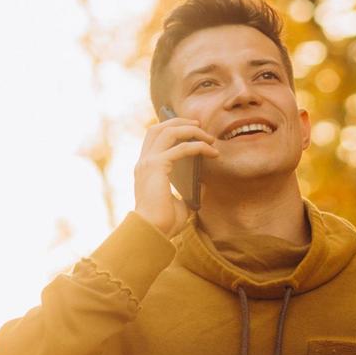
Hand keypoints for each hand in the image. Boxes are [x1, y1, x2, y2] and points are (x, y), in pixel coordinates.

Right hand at [134, 114, 217, 236]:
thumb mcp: (179, 204)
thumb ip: (188, 192)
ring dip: (191, 130)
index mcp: (145, 168)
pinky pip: (181, 148)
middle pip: (159, 128)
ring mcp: (148, 162)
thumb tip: (203, 184)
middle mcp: (144, 162)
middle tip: (200, 126)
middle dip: (180, 122)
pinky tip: (212, 152)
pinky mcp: (157, 166)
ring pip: (169, 131)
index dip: (171, 128)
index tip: (191, 129)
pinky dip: (199, 146)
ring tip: (209, 137)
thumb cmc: (164, 222)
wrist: (152, 232)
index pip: (154, 138)